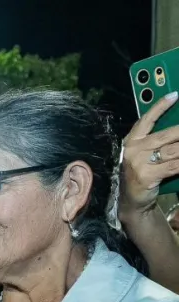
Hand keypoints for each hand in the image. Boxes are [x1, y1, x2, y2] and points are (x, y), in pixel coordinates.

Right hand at [119, 92, 178, 217]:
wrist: (131, 201)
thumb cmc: (140, 174)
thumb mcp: (141, 156)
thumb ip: (154, 142)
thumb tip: (176, 131)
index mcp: (131, 141)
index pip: (145, 120)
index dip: (160, 107)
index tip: (175, 95)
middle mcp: (133, 150)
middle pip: (166, 135)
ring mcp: (139, 163)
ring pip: (174, 150)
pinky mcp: (147, 175)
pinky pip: (174, 165)